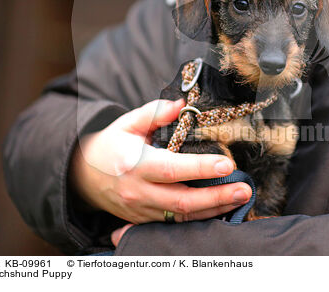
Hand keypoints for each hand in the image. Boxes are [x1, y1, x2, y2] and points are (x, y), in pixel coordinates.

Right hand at [69, 99, 251, 227]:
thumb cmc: (111, 145)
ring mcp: (141, 210)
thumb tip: (182, 104)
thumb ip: (154, 113)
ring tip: (240, 198)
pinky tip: (221, 209)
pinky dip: (200, 218)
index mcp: (135, 164)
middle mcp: (139, 191)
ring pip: (182, 216)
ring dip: (214, 209)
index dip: (200, 168)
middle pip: (182, 200)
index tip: (227, 164)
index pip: (172, 169)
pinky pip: (176, 222)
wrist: (84, 176)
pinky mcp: (144, 220)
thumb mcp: (127, 123)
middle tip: (244, 189)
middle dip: (217, 197)